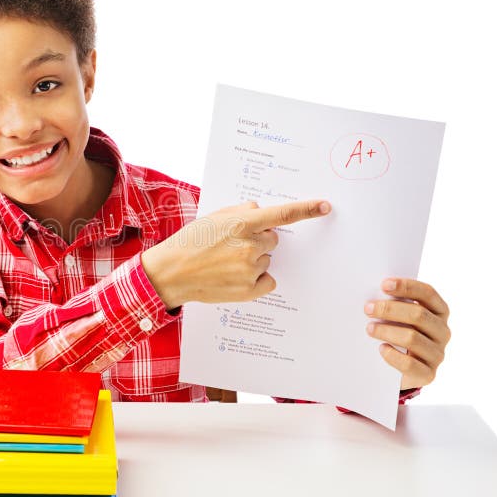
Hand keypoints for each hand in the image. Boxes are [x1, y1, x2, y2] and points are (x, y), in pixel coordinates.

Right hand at [141, 199, 331, 308]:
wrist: (171, 273)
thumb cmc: (189, 242)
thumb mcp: (213, 218)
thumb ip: (240, 212)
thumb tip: (259, 211)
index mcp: (242, 224)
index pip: (282, 214)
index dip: (306, 210)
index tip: (325, 206)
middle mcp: (250, 246)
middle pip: (273, 239)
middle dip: (258, 239)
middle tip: (232, 245)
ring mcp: (250, 269)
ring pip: (266, 259)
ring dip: (253, 259)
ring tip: (225, 262)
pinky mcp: (249, 290)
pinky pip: (267, 280)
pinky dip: (257, 279)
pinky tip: (234, 278)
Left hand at [364, 278, 450, 388]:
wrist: (403, 371)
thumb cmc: (398, 334)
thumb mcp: (400, 318)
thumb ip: (395, 304)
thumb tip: (373, 295)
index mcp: (439, 311)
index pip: (428, 294)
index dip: (407, 287)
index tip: (384, 285)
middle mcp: (442, 331)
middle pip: (418, 315)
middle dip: (390, 309)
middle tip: (368, 308)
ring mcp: (437, 353)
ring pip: (412, 338)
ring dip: (386, 331)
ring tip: (369, 328)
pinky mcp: (428, 374)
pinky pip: (409, 364)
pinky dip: (392, 355)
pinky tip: (381, 348)